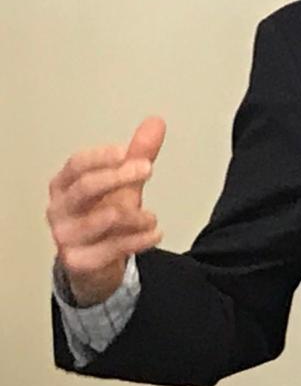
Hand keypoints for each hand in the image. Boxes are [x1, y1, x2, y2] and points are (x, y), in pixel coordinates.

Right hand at [46, 117, 166, 305]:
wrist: (94, 263)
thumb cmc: (103, 216)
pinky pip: (113, 247)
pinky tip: (155, 233)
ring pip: (104, 218)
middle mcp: (59, 209)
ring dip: (137, 215)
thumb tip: (156, 122)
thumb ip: (138, 155)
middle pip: (85, 187)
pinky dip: (140, 239)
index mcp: (64, 185)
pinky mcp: (78, 261)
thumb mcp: (122, 184)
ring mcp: (65, 236)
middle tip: (147, 168)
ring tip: (152, 217)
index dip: (102, 156)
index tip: (126, 151)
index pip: (77, 164)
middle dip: (118, 176)